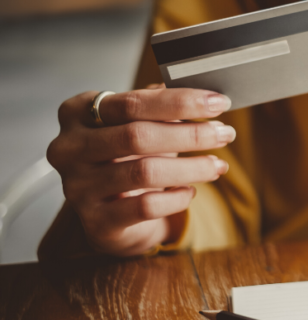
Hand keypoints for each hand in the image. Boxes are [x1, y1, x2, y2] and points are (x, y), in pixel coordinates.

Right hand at [47, 86, 234, 255]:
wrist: (110, 210)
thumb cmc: (128, 155)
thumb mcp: (140, 123)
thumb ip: (164, 107)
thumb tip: (207, 97)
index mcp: (78, 112)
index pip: (133, 102)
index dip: (180, 101)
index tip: (218, 102)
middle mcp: (69, 148)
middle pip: (137, 135)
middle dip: (191, 134)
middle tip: (225, 134)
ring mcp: (78, 187)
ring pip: (144, 172)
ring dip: (191, 167)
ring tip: (217, 164)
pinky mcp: (96, 221)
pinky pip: (146, 206)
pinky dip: (177, 198)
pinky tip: (190, 191)